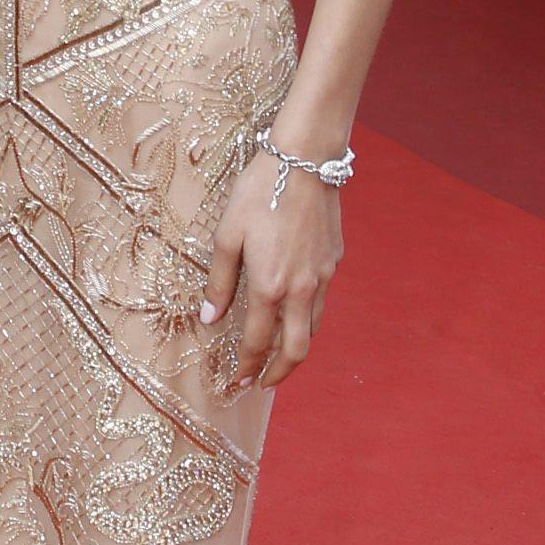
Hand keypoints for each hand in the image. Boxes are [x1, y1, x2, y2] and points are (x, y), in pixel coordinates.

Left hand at [200, 153, 342, 392]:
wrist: (305, 159)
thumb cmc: (260, 192)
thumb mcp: (227, 235)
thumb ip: (220, 281)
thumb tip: (210, 318)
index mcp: (270, 286)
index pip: (258, 343)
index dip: (246, 368)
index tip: (235, 385)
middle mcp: (301, 288)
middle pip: (296, 350)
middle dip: (278, 374)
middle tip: (261, 385)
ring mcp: (322, 276)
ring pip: (313, 328)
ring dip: (295, 349)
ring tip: (276, 356)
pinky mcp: (334, 260)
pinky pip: (321, 301)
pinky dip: (307, 320)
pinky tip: (292, 314)